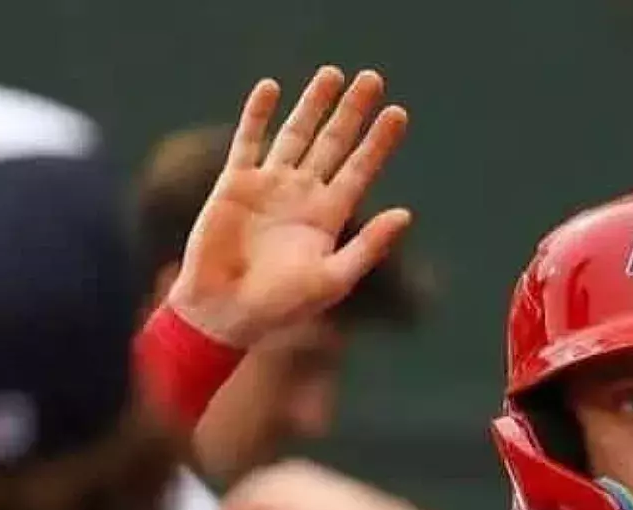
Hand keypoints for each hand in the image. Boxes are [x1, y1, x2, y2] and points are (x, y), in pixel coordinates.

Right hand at [168, 67, 411, 346]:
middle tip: (372, 78)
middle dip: (352, 112)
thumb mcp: (334, 278)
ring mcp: (269, 186)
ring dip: (313, 105)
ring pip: (296, 134)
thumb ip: (370, 246)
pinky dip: (258, 114)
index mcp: (329, 216)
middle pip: (333, 142)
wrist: (226, 312)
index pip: (360, 169)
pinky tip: (271, 88)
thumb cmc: (282, 306)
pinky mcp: (234, 183)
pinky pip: (249, 141)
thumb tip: (406, 213)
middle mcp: (303, 195)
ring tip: (332, 74)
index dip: (379, 142)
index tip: (398, 113)